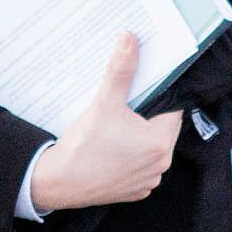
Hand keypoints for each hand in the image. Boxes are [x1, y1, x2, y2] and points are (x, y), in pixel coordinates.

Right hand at [24, 32, 182, 212]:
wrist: (58, 183)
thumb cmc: (83, 146)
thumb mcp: (104, 102)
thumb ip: (121, 70)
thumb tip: (129, 40)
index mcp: (160, 142)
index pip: (173, 109)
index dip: (159, 95)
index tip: (145, 87)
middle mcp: (161, 165)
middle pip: (163, 129)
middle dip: (148, 115)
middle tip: (128, 104)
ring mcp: (148, 181)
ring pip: (152, 148)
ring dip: (141, 136)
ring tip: (119, 126)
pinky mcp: (135, 191)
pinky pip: (141, 167)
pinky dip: (132, 156)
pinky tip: (114, 147)